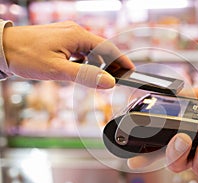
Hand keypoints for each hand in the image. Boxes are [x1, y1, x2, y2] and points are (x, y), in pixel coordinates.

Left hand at [3, 21, 133, 87]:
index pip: (108, 47)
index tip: (131, 70)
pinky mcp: (60, 40)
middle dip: (111, 64)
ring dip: (98, 64)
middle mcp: (74, 31)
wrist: (2, 48)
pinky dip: (86, 62)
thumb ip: (85, 76)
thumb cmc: (26, 56)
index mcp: (77, 35)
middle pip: (101, 48)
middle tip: (118, 79)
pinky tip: (82, 71)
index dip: (121, 60)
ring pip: (90, 50)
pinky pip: (79, 51)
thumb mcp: (58, 70)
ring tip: (101, 78)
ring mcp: (67, 35)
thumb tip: (108, 82)